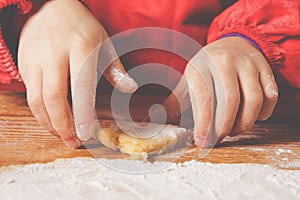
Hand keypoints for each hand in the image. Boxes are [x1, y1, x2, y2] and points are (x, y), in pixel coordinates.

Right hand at [18, 0, 137, 147]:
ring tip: (63, 135)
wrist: (49, 8)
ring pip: (36, 100)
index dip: (83, 112)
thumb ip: (116, 68)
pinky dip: (41, 112)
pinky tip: (53, 119)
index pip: (81, 84)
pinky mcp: (24, 65)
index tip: (87, 134)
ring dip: (49, 123)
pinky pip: (30, 94)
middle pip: (52, 97)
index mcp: (80, 47)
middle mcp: (54, 54)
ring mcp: (35, 59)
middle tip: (74, 142)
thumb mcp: (104, 42)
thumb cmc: (82, 28)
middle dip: (62, 125)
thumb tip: (131, 88)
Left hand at [161, 36, 277, 147]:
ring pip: (254, 101)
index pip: (204, 98)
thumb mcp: (187, 81)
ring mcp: (248, 64)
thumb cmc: (206, 69)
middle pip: (230, 101)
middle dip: (224, 126)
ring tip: (234, 130)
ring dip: (244, 123)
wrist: (232, 44)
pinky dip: (263, 114)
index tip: (202, 142)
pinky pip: (270, 97)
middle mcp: (224, 61)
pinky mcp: (265, 69)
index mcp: (200, 65)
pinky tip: (252, 117)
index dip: (204, 123)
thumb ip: (173, 102)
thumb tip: (150, 120)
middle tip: (219, 138)